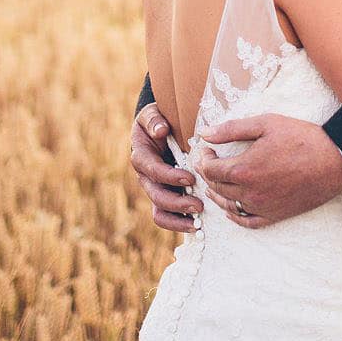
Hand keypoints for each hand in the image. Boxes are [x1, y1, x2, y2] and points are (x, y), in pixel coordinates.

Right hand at [129, 104, 203, 232]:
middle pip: (156, 196)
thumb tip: (160, 130)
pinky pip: (167, 217)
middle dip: (177, 203)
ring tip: (198, 222)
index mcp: (142, 156)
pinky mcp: (164, 197)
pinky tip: (197, 226)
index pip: (153, 170)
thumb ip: (154, 119)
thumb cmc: (158, 120)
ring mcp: (154, 189)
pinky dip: (180, 224)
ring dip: (178, 219)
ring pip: (159, 211)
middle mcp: (145, 177)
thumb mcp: (152, 114)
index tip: (190, 177)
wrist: (159, 129)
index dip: (170, 176)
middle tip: (199, 205)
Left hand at [192, 114, 341, 228]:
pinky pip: (248, 221)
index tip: (206, 149)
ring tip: (213, 184)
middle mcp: (249, 192)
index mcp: (244, 169)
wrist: (335, 161)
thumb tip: (205, 133)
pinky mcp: (276, 215)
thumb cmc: (302, 138)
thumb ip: (232, 129)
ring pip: (228, 206)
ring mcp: (262, 206)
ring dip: (217, 195)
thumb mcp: (266, 123)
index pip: (210, 170)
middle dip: (208, 175)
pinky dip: (235, 217)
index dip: (203, 159)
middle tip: (208, 163)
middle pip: (217, 188)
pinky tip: (231, 210)